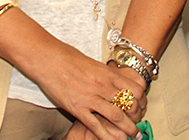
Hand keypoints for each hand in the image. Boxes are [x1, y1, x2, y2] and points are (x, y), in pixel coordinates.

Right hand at [30, 44, 145, 139]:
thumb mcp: (92, 62)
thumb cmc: (66, 57)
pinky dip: (106, 136)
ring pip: (116, 117)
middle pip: (128, 104)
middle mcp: (102, 86)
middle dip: (137, 118)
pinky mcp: (77, 108)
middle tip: (139, 127)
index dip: (141, 100)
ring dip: (127, 129)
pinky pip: (95, 126)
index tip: (141, 106)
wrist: (47, 58)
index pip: (134, 89)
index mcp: (107, 73)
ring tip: (132, 136)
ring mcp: (90, 98)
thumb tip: (113, 81)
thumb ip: (104, 73)